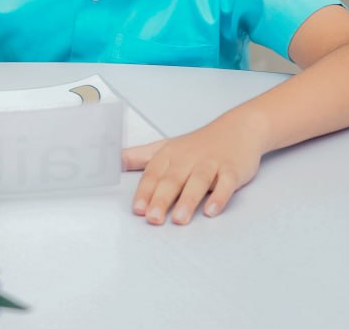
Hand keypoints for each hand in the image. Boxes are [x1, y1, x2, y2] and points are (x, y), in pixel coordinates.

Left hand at [123, 121, 262, 224]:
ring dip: (188, 200)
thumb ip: (138, 157)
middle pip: (173, 179)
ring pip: (198, 181)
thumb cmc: (198, 144)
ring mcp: (211, 163)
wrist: (238, 129)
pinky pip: (226, 183)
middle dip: (161, 199)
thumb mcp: (165, 147)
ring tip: (179, 219)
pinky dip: (219, 197)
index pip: (153, 174)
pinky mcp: (232, 170)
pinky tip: (211, 210)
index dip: (144, 192)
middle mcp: (188, 158)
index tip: (138, 209)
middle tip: (153, 218)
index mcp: (169, 154)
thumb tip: (111, 162)